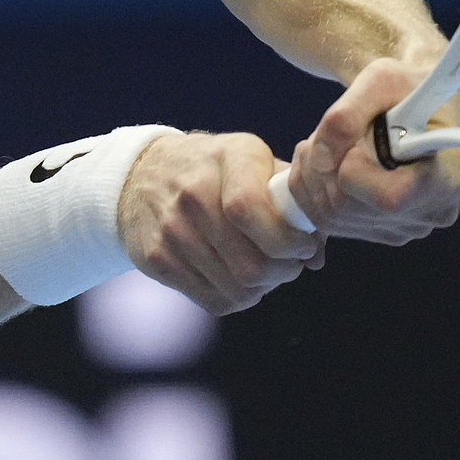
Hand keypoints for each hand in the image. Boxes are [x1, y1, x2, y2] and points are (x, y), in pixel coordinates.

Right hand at [116, 132, 324, 314]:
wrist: (142, 173)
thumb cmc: (215, 170)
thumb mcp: (253, 161)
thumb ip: (292, 200)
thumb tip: (317, 253)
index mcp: (228, 159)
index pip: (251, 210)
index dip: (288, 241)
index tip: (304, 246)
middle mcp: (193, 193)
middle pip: (250, 264)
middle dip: (284, 272)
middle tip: (289, 264)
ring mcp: (171, 230)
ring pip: (236, 289)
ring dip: (262, 288)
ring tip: (265, 269)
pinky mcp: (157, 260)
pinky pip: (214, 300)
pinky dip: (237, 297)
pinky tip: (237, 276)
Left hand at [284, 58, 459, 244]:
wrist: (417, 102)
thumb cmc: (406, 86)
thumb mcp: (380, 80)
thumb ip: (345, 115)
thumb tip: (319, 160)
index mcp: (450, 176)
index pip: (389, 198)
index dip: (353, 170)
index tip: (358, 139)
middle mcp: (433, 212)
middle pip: (349, 209)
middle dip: (324, 166)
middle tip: (332, 132)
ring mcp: (406, 227)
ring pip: (331, 217)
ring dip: (312, 174)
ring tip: (329, 141)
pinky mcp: (380, 231)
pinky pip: (326, 221)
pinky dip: (311, 188)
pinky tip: (326, 160)